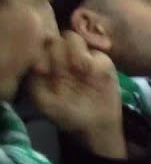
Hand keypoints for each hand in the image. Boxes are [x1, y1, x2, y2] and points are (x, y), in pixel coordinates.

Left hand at [29, 31, 125, 158]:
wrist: (96, 125)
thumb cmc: (66, 114)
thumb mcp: (44, 100)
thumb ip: (35, 80)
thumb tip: (40, 61)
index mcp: (46, 63)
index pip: (40, 45)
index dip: (42, 53)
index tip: (44, 70)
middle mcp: (62, 57)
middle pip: (56, 38)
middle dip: (59, 52)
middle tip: (65, 71)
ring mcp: (83, 57)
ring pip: (75, 39)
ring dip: (76, 53)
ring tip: (80, 71)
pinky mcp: (103, 63)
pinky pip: (98, 53)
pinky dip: (95, 63)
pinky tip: (95, 76)